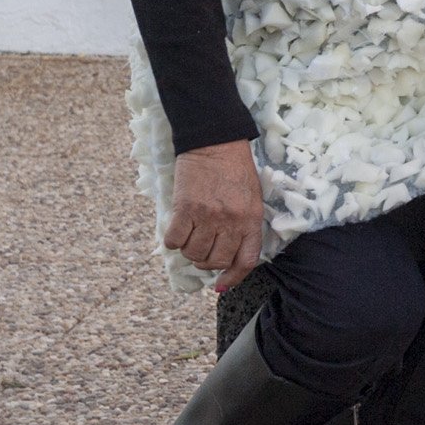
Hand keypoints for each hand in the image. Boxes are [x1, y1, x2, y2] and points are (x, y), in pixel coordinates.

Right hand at [168, 139, 265, 291]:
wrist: (215, 141)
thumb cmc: (235, 170)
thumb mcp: (251, 198)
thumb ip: (244, 227)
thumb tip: (228, 259)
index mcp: (251, 220)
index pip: (245, 261)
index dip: (232, 277)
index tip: (221, 284)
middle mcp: (231, 222)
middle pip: (216, 261)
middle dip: (207, 262)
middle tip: (202, 249)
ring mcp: (208, 216)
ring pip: (194, 254)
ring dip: (190, 250)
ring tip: (191, 236)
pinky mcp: (185, 209)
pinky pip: (175, 240)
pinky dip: (173, 240)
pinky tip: (178, 229)